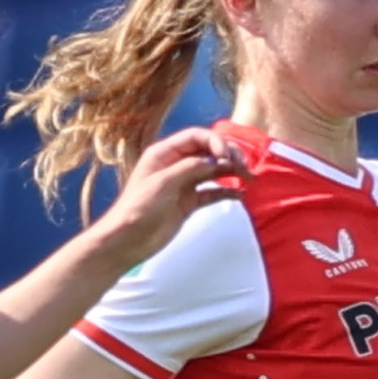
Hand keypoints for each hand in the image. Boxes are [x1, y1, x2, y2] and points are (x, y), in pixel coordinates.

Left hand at [84, 128, 241, 266]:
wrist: (128, 241)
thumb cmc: (138, 209)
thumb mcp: (164, 183)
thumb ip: (190, 168)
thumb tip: (216, 160)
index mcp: (164, 153)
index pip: (196, 137)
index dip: (215, 141)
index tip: (228, 155)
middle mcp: (175, 164)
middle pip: (207, 151)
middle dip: (228, 155)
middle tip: (245, 167)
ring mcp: (183, 184)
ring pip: (213, 171)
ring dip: (231, 172)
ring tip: (249, 178)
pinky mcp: (189, 203)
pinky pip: (212, 192)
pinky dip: (227, 192)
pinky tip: (241, 194)